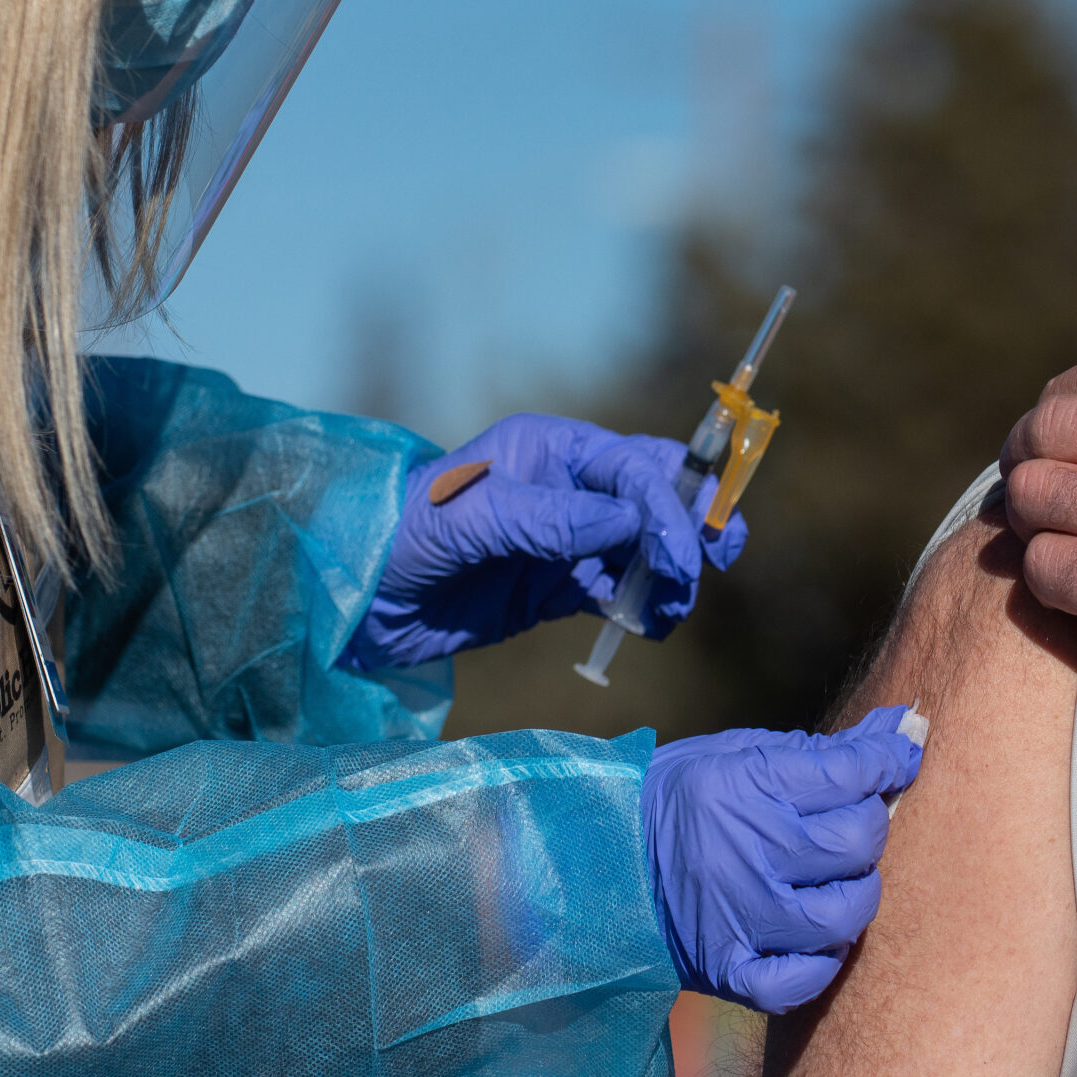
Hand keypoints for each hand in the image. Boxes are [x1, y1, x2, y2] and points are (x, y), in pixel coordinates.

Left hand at [346, 413, 746, 669]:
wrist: (357, 601)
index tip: (687, 553)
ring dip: (671, 575)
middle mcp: (565, 486)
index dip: (669, 505)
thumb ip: (547, 518)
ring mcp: (565, 538)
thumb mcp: (468, 521)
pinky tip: (649, 627)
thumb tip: (628, 522)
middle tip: (719, 561)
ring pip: (645, 547)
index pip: (633, 467)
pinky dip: (644, 607)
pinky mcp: (556, 586)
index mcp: (549, 449)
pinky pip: (619, 591)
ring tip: (672, 613)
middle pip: (654, 495)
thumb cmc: (400, 539)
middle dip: (692, 525)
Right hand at [643, 707, 924, 1013]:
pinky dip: (821, 961)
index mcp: (742, 785)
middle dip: (870, 824)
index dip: (887, 760)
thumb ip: (816, 751)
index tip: (899, 756)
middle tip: (851, 820)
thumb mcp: (734, 753)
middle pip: (857, 841)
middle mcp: (746, 850)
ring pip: (844, 914)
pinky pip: (803, 979)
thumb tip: (894, 733)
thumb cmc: (671, 798)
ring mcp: (739, 916)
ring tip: (836, 879)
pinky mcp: (728, 969)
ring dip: (856, 892)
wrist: (593, 860)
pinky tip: (813, 936)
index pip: (849, 773)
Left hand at [1000, 346, 1076, 711]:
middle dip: (1029, 445)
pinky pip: (1050, 567)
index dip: (1070, 394)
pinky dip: (1041, 570)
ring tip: (1036, 523)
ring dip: (1027, 508)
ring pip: (1041, 491)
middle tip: (1026, 470)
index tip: (1061, 420)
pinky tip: (1061, 578)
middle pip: (1062, 424)